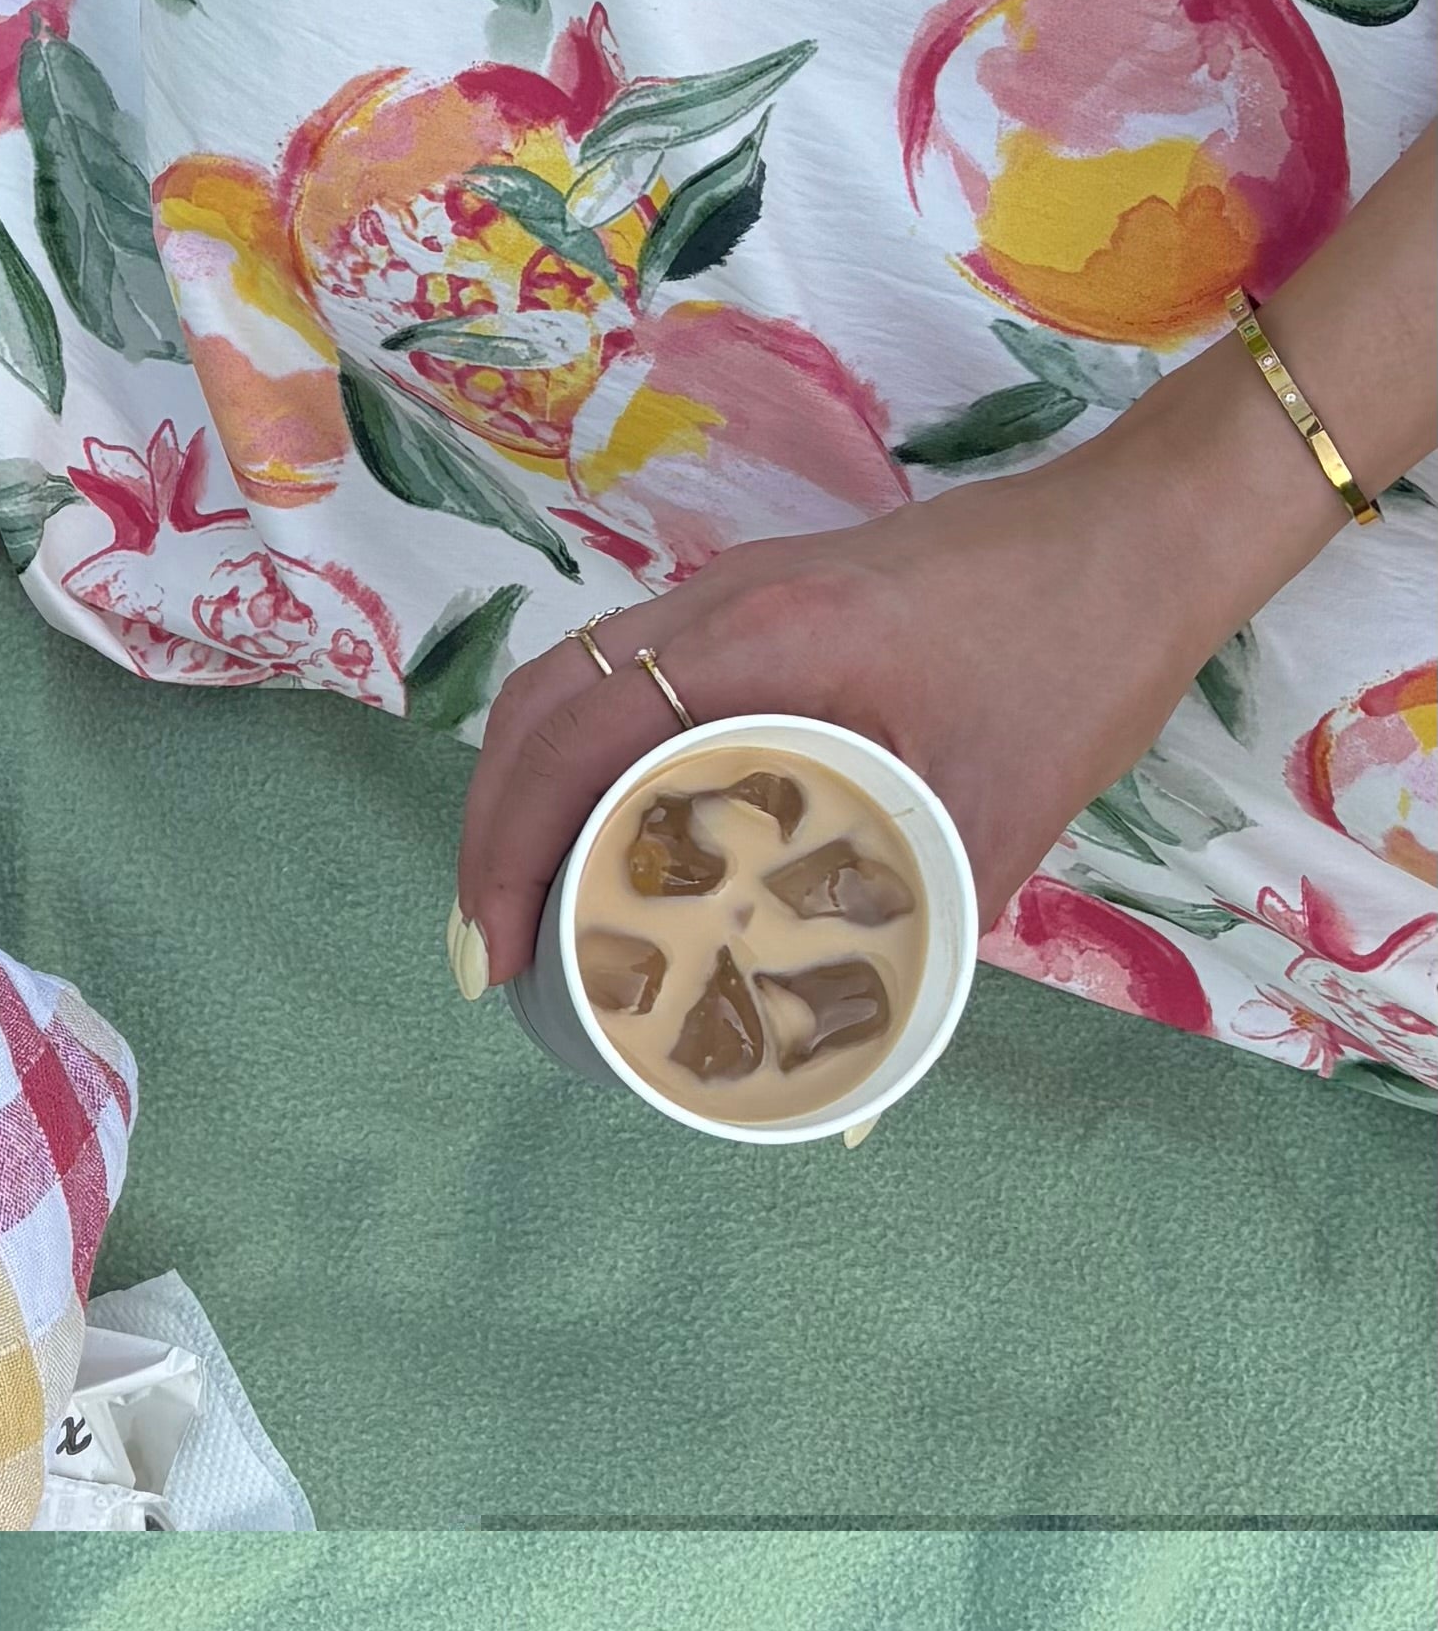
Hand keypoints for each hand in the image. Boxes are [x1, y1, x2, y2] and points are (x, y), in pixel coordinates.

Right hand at [452, 339, 1325, 989]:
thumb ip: (917, 944)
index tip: (495, 957)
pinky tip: (616, 825)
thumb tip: (858, 1095)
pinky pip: (634, 669)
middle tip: (490, 950)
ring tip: (530, 898)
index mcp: (761, 646)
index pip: (573, 738)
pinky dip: (588, 748)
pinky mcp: (767, 598)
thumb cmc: (1072, 664)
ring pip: (578, 678)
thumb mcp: (993, 821)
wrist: (1141, 535)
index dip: (508, 850)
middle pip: (543, 702)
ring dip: (529, 783)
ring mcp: (736, 589)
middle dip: (492, 827)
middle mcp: (719, 601)